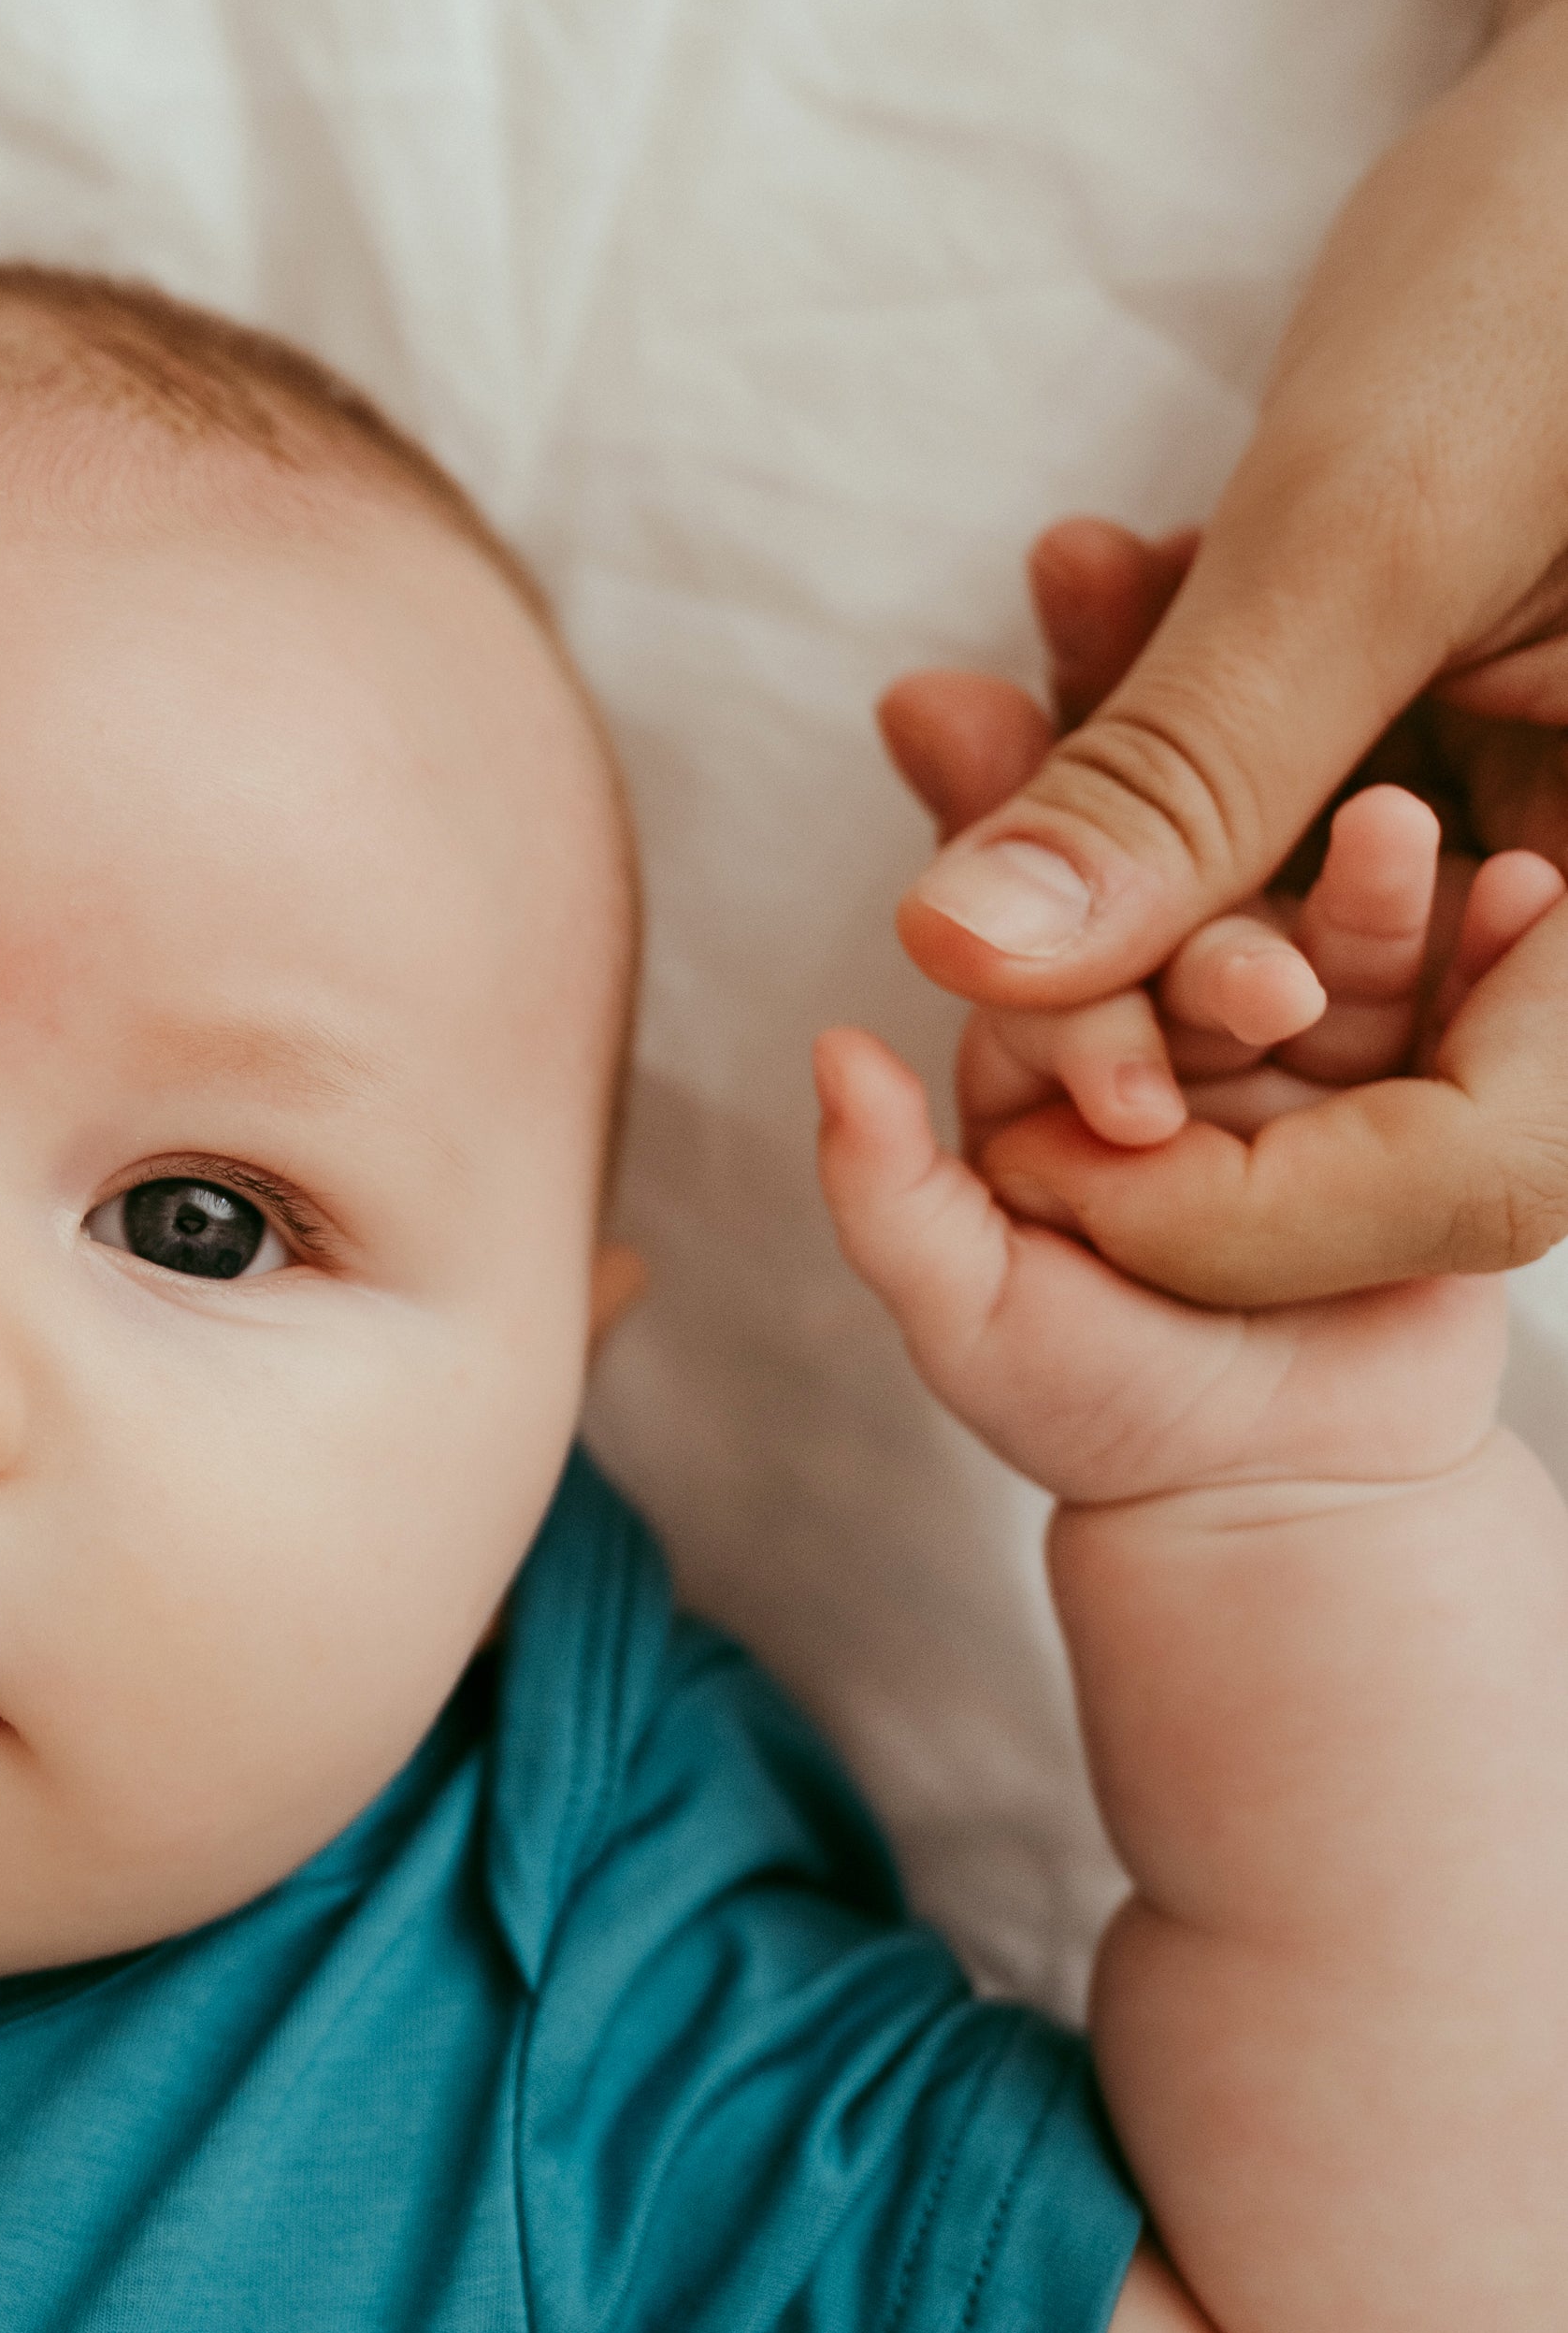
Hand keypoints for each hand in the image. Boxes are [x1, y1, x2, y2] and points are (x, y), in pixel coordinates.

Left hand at [813, 804, 1518, 1513]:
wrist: (1279, 1495)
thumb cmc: (1101, 1407)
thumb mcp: (973, 1315)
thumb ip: (888, 1194)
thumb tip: (833, 1052)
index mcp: (1050, 1056)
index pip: (1059, 995)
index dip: (1090, 1028)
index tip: (1135, 1098)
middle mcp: (1174, 1025)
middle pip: (1202, 947)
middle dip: (1235, 954)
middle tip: (1275, 982)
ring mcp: (1303, 1040)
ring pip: (1332, 951)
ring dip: (1372, 895)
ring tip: (1404, 837)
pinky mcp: (1421, 1068)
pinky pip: (1455, 1001)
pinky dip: (1486, 941)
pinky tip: (1530, 889)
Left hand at [888, 522, 1567, 1293]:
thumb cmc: (1561, 256)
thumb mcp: (1364, 526)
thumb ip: (1179, 768)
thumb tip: (952, 963)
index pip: (1476, 1173)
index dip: (1245, 1202)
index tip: (1025, 1141)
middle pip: (1353, 1055)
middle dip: (1113, 962)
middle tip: (938, 846)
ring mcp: (1545, 814)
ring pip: (1284, 911)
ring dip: (1103, 817)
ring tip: (962, 689)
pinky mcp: (1467, 726)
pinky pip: (1287, 784)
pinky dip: (1162, 704)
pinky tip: (1082, 569)